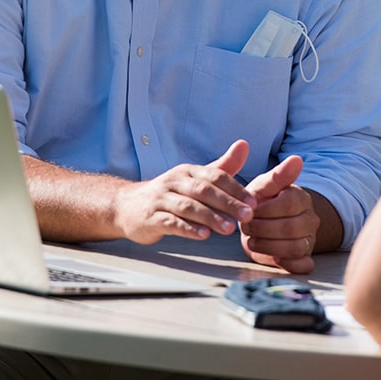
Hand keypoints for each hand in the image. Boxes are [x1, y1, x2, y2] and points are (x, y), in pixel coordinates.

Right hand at [112, 140, 257, 244]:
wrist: (126, 205)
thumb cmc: (169, 193)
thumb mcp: (194, 178)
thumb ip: (221, 166)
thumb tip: (244, 145)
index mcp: (188, 171)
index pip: (215, 176)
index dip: (236, 188)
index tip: (253, 202)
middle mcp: (175, 181)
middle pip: (203, 190)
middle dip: (227, 203)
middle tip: (247, 215)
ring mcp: (161, 199)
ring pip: (188, 206)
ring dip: (210, 217)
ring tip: (229, 228)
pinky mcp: (150, 217)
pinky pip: (170, 222)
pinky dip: (187, 228)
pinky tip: (203, 235)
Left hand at [238, 155, 320, 273]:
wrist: (266, 222)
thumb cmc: (263, 202)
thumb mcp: (264, 186)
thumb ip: (277, 175)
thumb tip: (297, 159)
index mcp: (301, 197)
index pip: (288, 205)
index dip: (265, 211)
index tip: (249, 212)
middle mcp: (310, 218)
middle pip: (290, 228)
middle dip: (262, 230)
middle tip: (246, 229)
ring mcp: (310, 238)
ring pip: (294, 248)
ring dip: (268, 246)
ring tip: (252, 241)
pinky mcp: (305, 257)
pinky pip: (303, 265)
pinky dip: (288, 264)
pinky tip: (272, 258)